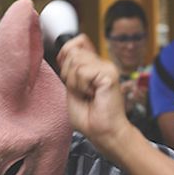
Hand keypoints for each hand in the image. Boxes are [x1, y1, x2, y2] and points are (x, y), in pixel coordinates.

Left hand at [57, 35, 130, 155]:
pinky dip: (81, 86)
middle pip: (72, 51)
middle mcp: (102, 64)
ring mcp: (106, 68)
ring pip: (75, 60)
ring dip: (75, 82)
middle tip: (81, 91)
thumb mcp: (72, 89)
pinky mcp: (109, 74)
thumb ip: (69, 70)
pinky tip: (92, 95)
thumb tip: (64, 52)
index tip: (68, 75)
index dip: (66, 53)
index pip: (78, 42)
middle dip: (68, 74)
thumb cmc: (90, 118)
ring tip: (87, 94)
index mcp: (94, 66)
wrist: (103, 133)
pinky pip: (82, 71)